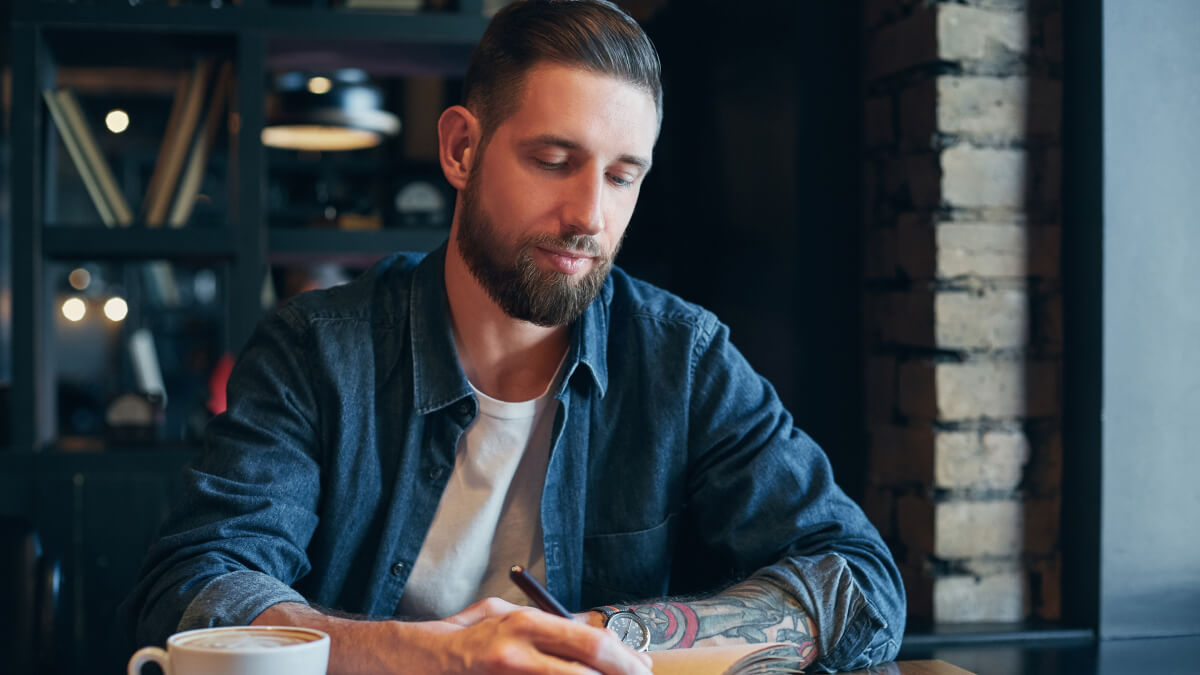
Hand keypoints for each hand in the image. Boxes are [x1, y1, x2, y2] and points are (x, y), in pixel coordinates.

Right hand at [431, 597, 652, 673]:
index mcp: (523, 623)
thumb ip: (548, 623)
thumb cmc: (468, 635)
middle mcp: (518, 653)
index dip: (623, 657)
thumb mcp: (507, 615)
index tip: (643, 665)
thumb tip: (593, 629)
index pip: (589, 641)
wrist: (424, 661)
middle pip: (587, 668)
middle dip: (622, 674)